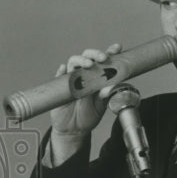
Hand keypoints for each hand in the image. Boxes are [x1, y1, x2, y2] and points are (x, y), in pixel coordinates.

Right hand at [49, 44, 121, 162]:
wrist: (74, 129)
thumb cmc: (89, 115)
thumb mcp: (101, 106)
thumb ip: (105, 96)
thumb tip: (110, 87)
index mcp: (97, 78)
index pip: (104, 62)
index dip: (110, 53)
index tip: (117, 48)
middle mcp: (84, 75)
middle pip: (88, 57)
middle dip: (95, 54)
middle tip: (103, 57)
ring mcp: (71, 79)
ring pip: (73, 63)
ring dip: (81, 60)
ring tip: (88, 64)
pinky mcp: (59, 87)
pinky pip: (58, 76)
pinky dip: (61, 71)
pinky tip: (64, 69)